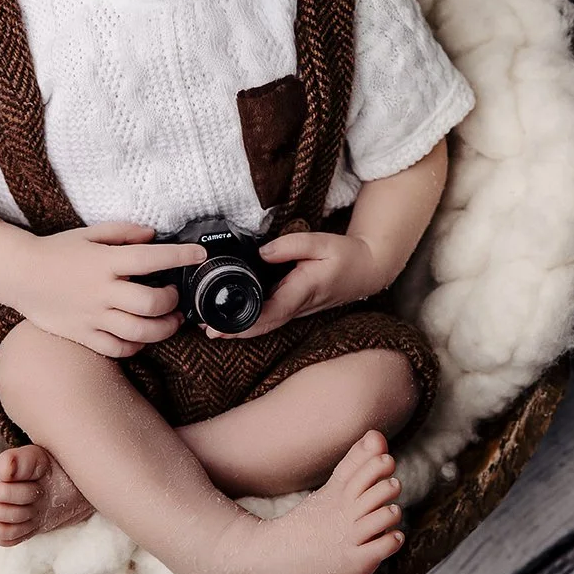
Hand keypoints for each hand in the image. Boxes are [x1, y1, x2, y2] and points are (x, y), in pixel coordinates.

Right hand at [0, 221, 208, 358]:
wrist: (18, 274)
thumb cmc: (55, 250)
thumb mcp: (89, 233)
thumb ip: (123, 232)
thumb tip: (153, 236)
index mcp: (104, 262)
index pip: (151, 258)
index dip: (180, 256)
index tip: (199, 253)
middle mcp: (101, 291)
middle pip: (150, 303)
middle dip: (172, 301)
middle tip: (175, 296)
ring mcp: (92, 316)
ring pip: (139, 332)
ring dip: (163, 329)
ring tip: (170, 321)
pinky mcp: (82, 335)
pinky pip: (116, 349)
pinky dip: (135, 347)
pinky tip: (141, 338)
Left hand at [204, 230, 386, 339]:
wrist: (367, 270)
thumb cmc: (346, 256)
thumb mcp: (321, 242)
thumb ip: (290, 245)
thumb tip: (261, 252)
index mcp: (302, 291)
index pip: (269, 312)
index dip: (244, 322)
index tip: (220, 326)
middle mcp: (299, 306)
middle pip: (263, 325)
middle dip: (235, 332)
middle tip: (206, 331)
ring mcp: (298, 310)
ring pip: (266, 325)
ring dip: (240, 329)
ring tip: (211, 327)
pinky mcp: (296, 306)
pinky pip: (271, 318)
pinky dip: (252, 322)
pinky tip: (233, 319)